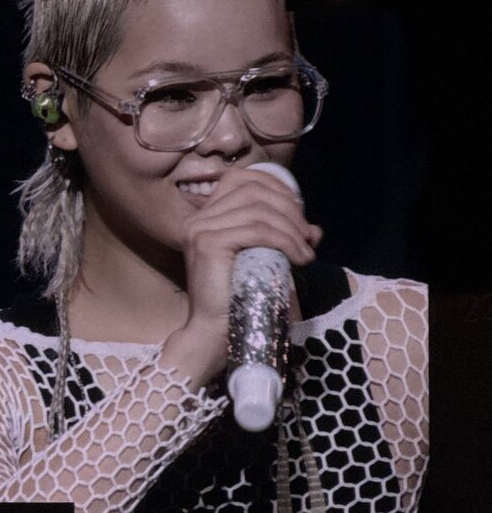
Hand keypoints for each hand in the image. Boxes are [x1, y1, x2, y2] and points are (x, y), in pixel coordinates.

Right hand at [161, 167, 321, 386]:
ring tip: (306, 252)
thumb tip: (314, 229)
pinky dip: (285, 241)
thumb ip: (283, 239)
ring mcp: (200, 229)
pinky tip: (299, 259)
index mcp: (206, 216)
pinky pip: (257, 230)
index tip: (298, 214)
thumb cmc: (238, 299)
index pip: (241, 179)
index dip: (275, 187)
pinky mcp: (209, 244)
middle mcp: (199, 218)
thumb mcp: (264, 260)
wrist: (216, 332)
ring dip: (291, 229)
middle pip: (253, 190)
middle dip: (289, 209)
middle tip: (307, 236)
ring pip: (258, 210)